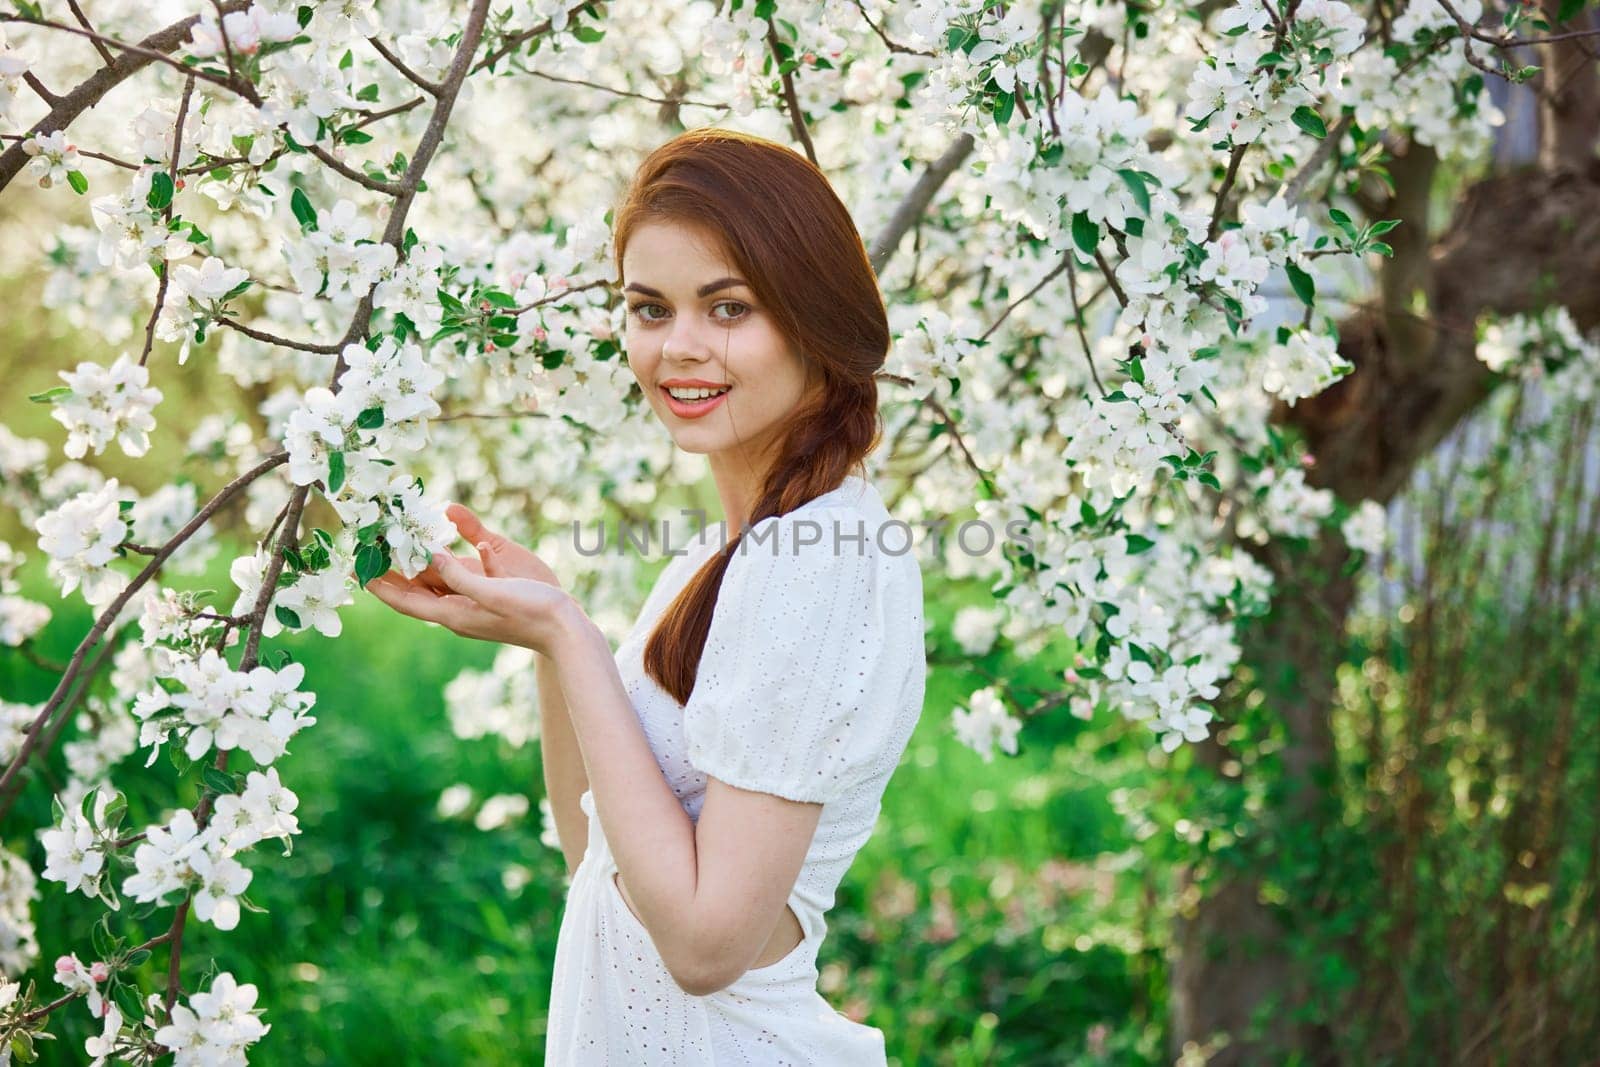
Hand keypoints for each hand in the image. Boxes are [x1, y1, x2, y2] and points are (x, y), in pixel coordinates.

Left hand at [366, 503, 579, 653]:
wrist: (568, 629)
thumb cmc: (535, 613)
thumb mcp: (496, 593)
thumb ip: (460, 576)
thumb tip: (429, 555)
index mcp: (454, 614)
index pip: (404, 600)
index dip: (377, 584)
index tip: (354, 566)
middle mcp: (456, 610)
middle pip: (412, 589)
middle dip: (389, 568)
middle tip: (366, 544)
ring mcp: (470, 603)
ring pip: (430, 580)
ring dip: (411, 561)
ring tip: (390, 540)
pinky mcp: (485, 594)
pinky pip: (453, 575)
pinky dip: (438, 559)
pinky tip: (434, 543)